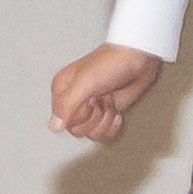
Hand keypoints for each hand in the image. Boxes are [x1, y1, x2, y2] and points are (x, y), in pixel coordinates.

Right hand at [50, 43, 166, 144]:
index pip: (61, 121)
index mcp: (62, 90)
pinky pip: (103, 133)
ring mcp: (90, 107)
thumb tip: (54, 126)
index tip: (89, 100)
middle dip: (94, 118)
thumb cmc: (112, 63)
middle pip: (76, 130)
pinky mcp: (105, 112)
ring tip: (109, 104)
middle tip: (100, 101)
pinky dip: (113, 126)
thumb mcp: (85, 83)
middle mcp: (73, 100)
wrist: (138, 60)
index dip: (79, 115)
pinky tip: (115, 112)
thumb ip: (66, 105)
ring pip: (90, 133)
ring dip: (105, 121)